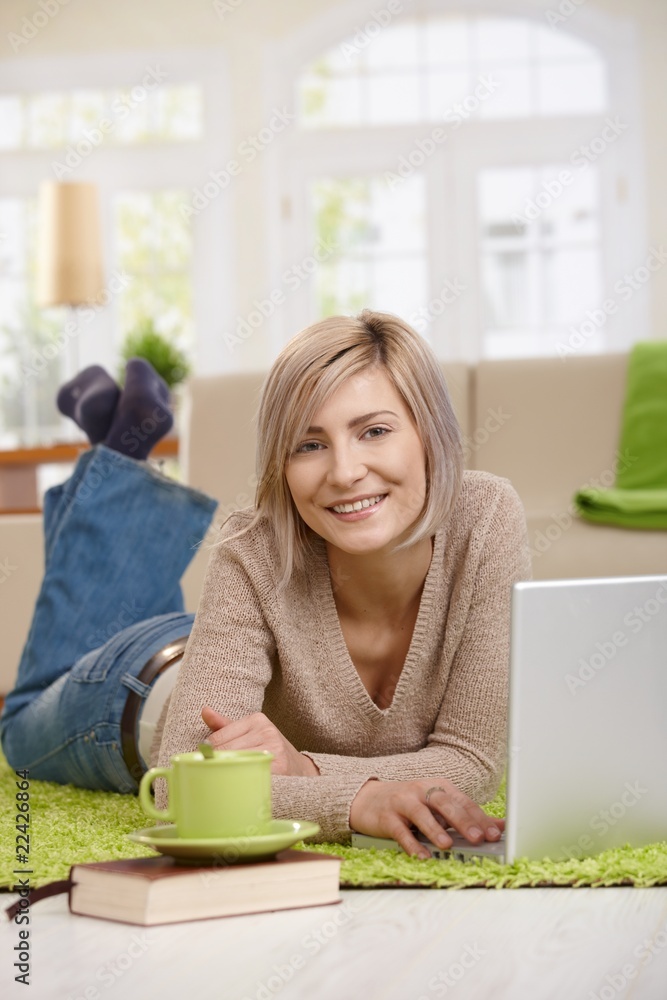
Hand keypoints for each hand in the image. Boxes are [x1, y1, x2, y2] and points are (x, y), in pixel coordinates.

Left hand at [201, 707, 318, 777]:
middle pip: (225, 751)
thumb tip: (205, 711)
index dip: (209, 753)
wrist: (300, 769)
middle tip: (216, 774)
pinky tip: (242, 784)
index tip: (210, 762)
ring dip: (227, 774)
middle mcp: (266, 731)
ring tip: (229, 780)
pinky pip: (249, 775)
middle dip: (217, 764)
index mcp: (256, 719)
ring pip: (235, 764)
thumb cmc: (269, 750)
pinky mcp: (279, 767)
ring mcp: (273, 748)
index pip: (217, 738)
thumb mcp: (249, 733)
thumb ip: (225, 726)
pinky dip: (241, 781)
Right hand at [349, 777, 503, 858]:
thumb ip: (466, 816)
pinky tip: (421, 856)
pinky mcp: (386, 817)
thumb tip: (500, 827)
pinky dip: (411, 844)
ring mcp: (403, 802)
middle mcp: (421, 791)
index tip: (495, 834)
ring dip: (436, 830)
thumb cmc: (409, 804)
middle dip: (463, 821)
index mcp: (438, 787)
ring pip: (421, 814)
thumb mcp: (437, 806)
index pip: (463, 802)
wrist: (367, 799)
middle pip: (445, 804)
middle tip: (478, 838)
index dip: (480, 818)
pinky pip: (400, 831)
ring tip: (448, 845)